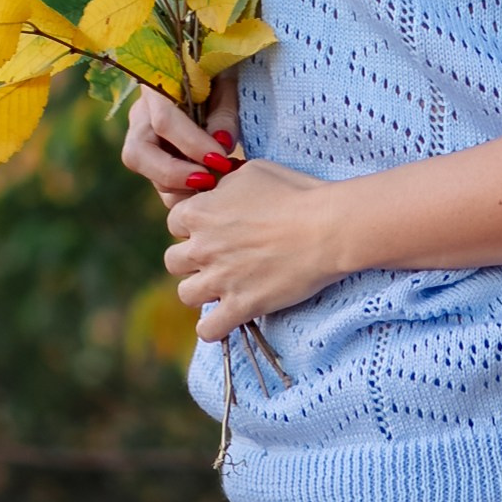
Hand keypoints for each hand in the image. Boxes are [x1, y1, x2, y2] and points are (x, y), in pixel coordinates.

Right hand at [121, 74, 240, 207]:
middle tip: (208, 181)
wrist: (202, 74)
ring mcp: (142, 140)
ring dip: (181, 187)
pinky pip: (161, 184)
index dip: (191, 144)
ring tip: (215, 184)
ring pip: (148, 174)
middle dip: (173, 173)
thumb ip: (224, 113)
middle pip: (137, 154)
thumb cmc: (215, 74)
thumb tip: (222, 144)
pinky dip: (184, 192)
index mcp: (155, 88)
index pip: (163, 121)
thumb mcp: (224, 83)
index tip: (220, 159)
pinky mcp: (154, 160)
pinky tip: (210, 189)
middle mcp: (140, 116)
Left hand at [164, 161, 342, 340]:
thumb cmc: (295, 192)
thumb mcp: (252, 171)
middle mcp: (202, 247)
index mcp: (200, 211)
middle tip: (219, 257)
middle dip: (193, 260)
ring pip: (185, 295)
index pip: (175, 222)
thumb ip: (223, 184)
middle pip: (174, 261)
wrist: (327, 226)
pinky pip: (208, 330)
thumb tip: (216, 191)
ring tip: (222, 287)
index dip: (194, 225)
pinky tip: (227, 317)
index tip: (214, 228)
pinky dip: (214, 328)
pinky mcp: (241, 306)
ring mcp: (219, 279)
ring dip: (201, 291)